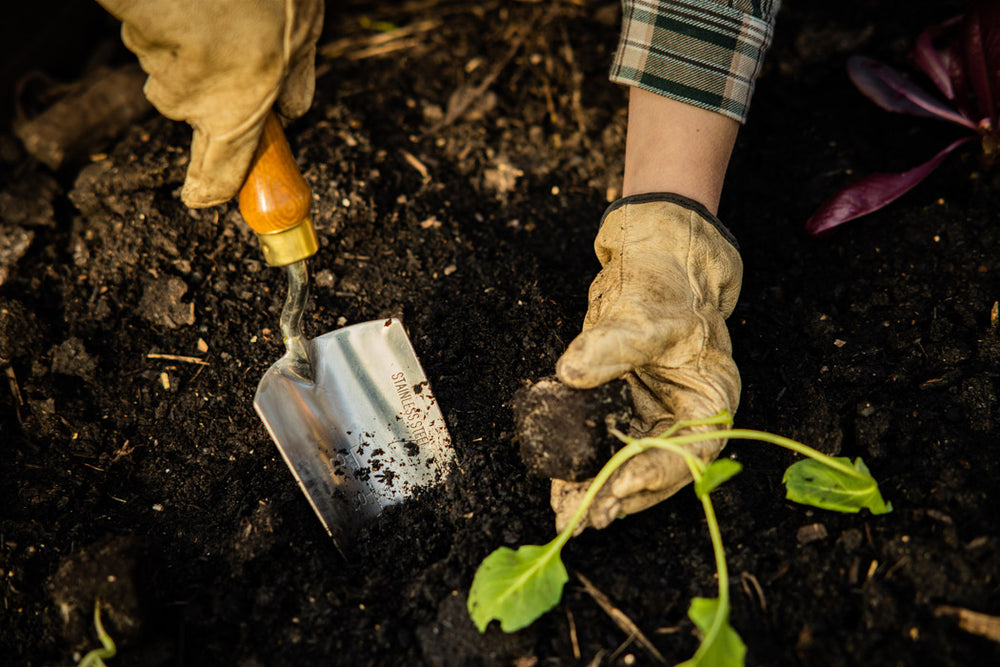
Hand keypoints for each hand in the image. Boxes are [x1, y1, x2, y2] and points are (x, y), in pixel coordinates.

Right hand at [96, 0, 323, 206]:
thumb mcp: (302, 34)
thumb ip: (298, 79)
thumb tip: (293, 111)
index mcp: (234, 115)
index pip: (217, 175)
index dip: (209, 191)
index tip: (201, 199)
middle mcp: (189, 103)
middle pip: (201, 112)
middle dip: (220, 94)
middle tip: (242, 57)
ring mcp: (157, 71)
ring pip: (182, 71)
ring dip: (202, 53)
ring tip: (227, 16)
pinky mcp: (136, 37)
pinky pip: (164, 39)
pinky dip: (182, 27)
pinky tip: (199, 5)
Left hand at [551, 194, 742, 533]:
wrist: (656, 257)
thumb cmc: (666, 282)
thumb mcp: (647, 311)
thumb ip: (612, 344)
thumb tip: (570, 372)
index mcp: (710, 397)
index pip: (690, 451)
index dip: (654, 476)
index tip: (615, 491)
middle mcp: (685, 413)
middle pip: (657, 467)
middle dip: (619, 495)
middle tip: (580, 519)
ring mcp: (655, 411)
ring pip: (630, 462)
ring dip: (599, 489)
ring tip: (565, 513)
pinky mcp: (627, 405)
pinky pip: (608, 443)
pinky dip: (587, 464)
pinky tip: (562, 484)